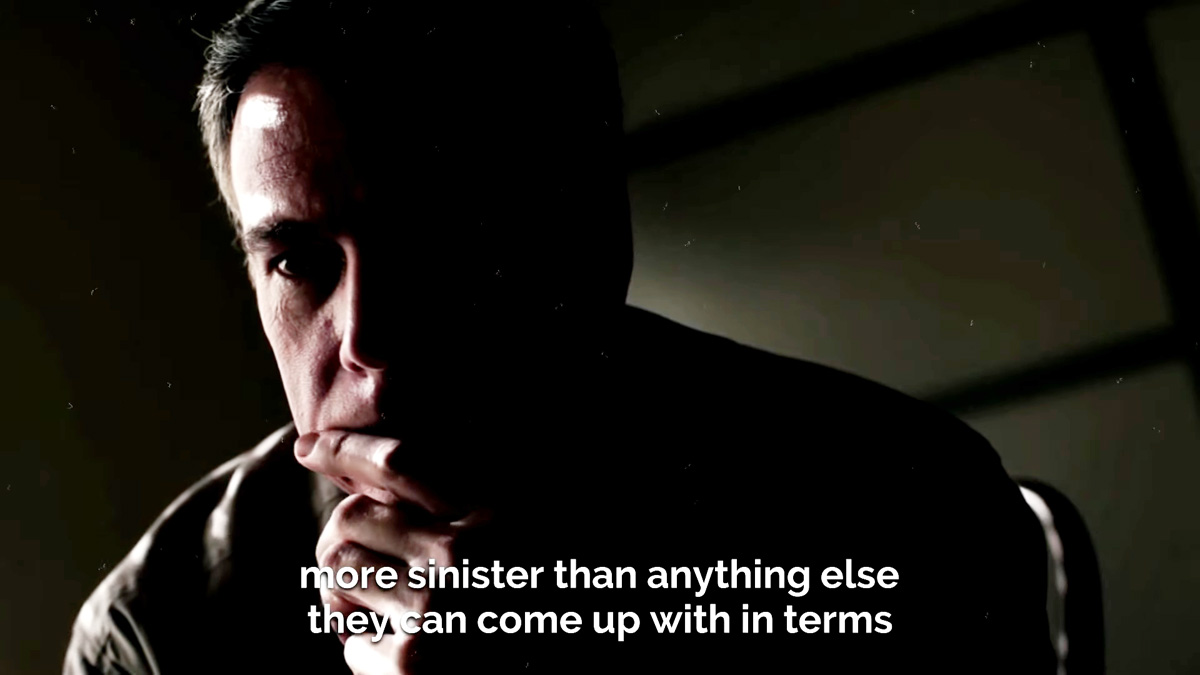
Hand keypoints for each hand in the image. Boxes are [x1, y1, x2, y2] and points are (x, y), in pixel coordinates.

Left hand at [295, 430, 487, 673]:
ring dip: (350, 593)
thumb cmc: (511, 605)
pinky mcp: (409, 659)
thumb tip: (377, 469)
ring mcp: (434, 606)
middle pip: (351, 515)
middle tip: (368, 568)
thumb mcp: (502, 537)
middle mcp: (463, 555)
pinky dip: (369, 650)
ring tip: (389, 610)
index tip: (306, 448)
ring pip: (338, 569)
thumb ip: (455, 504)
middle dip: (346, 540)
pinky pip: (349, 638)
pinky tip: (405, 655)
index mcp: (492, 515)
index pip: (401, 463)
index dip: (345, 449)